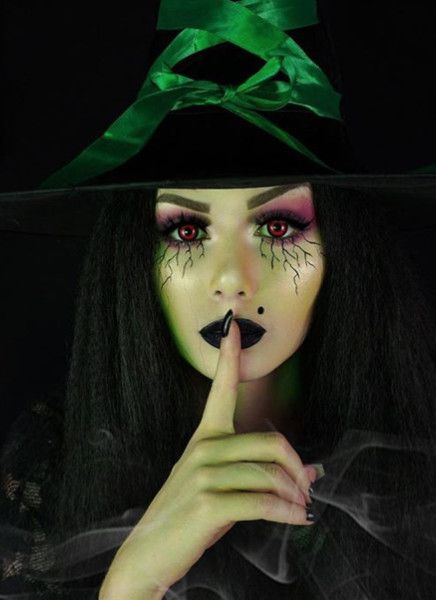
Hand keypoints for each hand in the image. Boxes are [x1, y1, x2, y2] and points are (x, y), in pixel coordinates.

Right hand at [100, 313, 314, 599]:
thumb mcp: (222, 488)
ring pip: (270, 475)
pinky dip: (286, 514)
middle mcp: (204, 449)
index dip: (229, 355)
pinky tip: (296, 519)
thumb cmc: (188, 516)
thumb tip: (311, 473)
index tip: (233, 325)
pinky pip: (261, 503)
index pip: (220, 388)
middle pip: (271, 444)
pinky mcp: (207, 504)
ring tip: (302, 509)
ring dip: (295, 497)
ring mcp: (203, 475)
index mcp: (205, 437)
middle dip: (298, 469)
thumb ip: (259, 473)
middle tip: (308, 489)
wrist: (148, 554)